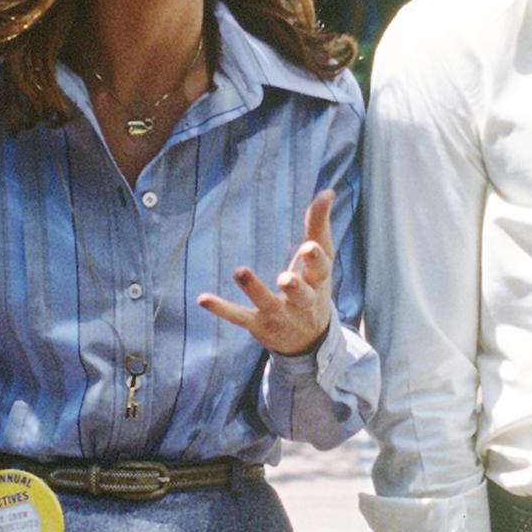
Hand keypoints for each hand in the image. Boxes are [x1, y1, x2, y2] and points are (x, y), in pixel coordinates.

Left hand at [198, 188, 336, 358]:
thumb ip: (319, 225)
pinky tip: (203, 298)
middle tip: (285, 278)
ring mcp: (279, 315)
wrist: (308, 340)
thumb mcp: (319, 261)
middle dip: (294, 286)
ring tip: (240, 270)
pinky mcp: (258, 325)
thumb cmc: (313, 287)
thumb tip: (327, 191)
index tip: (309, 246)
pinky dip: (222, 309)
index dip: (316, 259)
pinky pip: (239, 316)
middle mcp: (302, 302)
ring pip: (268, 304)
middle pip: (301, 295)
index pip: (321, 269)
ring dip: (254, 289)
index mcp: (318, 282)